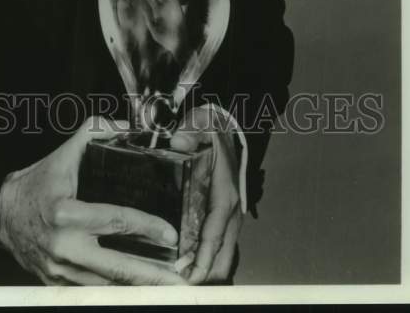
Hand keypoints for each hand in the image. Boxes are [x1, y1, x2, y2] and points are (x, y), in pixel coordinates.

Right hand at [0, 116, 188, 285]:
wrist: (0, 214)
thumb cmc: (36, 183)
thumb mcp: (63, 155)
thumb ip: (95, 132)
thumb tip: (127, 126)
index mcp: (66, 213)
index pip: (115, 221)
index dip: (146, 227)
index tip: (170, 234)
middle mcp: (63, 246)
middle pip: (118, 267)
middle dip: (152, 276)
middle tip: (182, 280)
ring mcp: (60, 271)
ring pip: (108, 286)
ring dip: (139, 287)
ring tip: (168, 286)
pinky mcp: (57, 284)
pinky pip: (94, 291)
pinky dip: (118, 291)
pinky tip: (138, 289)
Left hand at [170, 106, 242, 283]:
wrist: (226, 128)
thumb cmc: (211, 130)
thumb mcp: (201, 125)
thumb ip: (191, 132)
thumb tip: (179, 141)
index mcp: (225, 197)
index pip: (215, 235)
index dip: (203, 259)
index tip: (189, 277)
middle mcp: (231, 213)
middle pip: (223, 256)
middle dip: (205, 274)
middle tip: (178, 285)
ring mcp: (229, 218)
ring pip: (223, 256)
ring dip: (206, 270)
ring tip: (179, 281)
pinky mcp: (224, 218)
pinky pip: (218, 247)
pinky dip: (206, 261)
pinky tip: (186, 266)